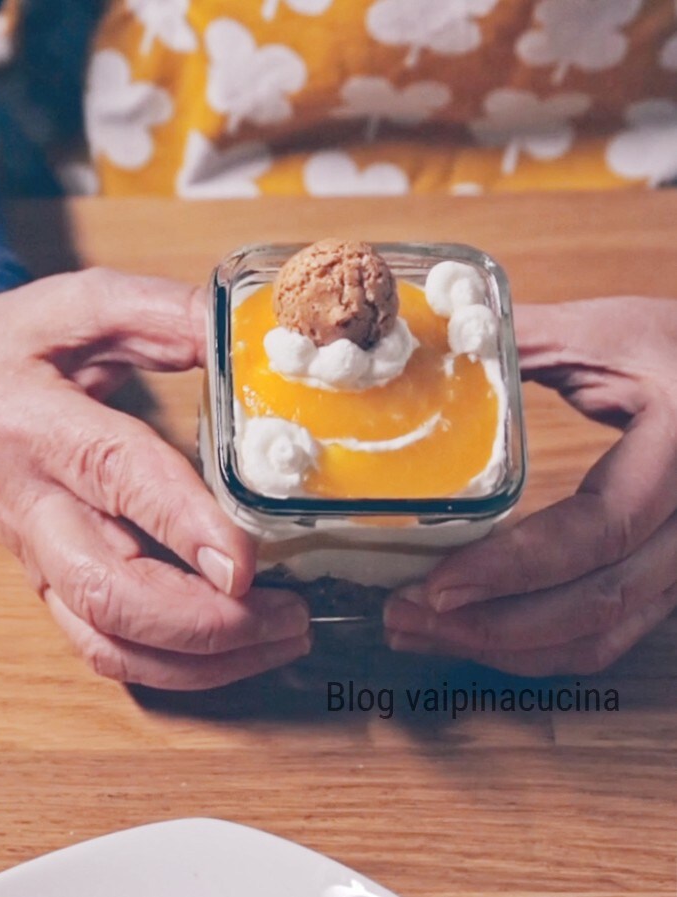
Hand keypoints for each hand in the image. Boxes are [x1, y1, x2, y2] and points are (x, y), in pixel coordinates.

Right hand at [0, 269, 309, 688]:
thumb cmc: (18, 344)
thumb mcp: (84, 304)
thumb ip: (165, 313)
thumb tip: (254, 334)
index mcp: (35, 421)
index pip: (113, 476)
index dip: (181, 522)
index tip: (245, 561)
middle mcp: (34, 504)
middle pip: (107, 591)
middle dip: (206, 621)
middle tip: (290, 613)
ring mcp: (39, 556)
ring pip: (107, 641)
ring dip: (201, 659)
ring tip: (283, 636)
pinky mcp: (51, 583)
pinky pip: (106, 649)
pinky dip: (177, 667)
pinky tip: (237, 650)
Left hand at [385, 297, 676, 675]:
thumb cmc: (670, 347)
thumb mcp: (600, 334)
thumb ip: (517, 342)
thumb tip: (425, 346)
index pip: (600, 530)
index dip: (515, 566)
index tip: (437, 585)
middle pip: (595, 604)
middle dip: (488, 624)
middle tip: (402, 615)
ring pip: (599, 635)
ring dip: (502, 646)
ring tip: (417, 630)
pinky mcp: (662, 579)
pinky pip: (604, 634)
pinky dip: (535, 646)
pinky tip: (473, 633)